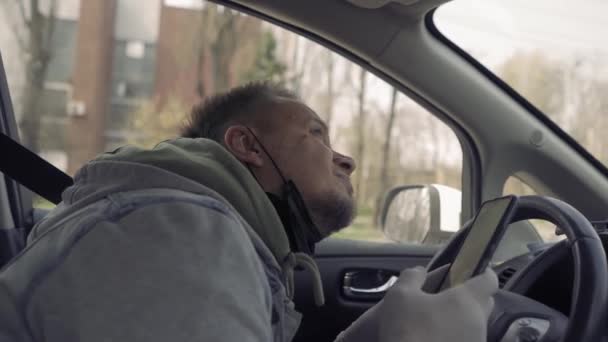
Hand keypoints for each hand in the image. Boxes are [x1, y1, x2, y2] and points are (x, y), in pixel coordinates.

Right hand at [335, 266, 497, 341]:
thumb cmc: (407, 328)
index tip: (471, 271)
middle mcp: (479, 323)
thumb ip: (412, 277)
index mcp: (468, 301)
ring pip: (475, 326)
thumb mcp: (400, 295)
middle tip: (448, 297)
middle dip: (471, 297)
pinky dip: (456, 337)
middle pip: (484, 304)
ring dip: (462, 321)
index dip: (482, 273)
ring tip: (437, 322)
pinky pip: (468, 341)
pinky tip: (436, 338)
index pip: (489, 280)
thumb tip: (420, 271)